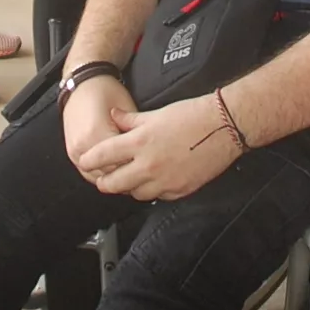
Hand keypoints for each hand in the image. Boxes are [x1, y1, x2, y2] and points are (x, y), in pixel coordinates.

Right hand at [62, 74, 137, 177]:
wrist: (82, 84)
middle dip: (127, 172)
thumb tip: (146, 153)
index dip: (139, 163)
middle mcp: (83, 145)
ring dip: (114, 176)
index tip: (150, 162)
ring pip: (99, 177)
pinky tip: (115, 168)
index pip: (123, 162)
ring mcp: (74, 151)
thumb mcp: (126, 108)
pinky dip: (102, 173)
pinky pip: (88, 173)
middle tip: (142, 168)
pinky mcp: (71, 153)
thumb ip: (135, 133)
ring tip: (129, 170)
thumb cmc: (106, 91)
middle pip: (110, 173)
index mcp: (97, 133)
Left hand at [79, 93, 241, 201]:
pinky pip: (157, 196)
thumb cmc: (192, 115)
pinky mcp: (179, 190)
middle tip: (104, 177)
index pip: (102, 156)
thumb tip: (113, 117)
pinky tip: (154, 180)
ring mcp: (164, 181)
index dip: (89, 160)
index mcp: (139, 142)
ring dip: (129, 187)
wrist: (223, 126)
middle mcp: (148, 165)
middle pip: (113, 184)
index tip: (86, 161)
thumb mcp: (156, 113)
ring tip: (131, 177)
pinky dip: (152, 190)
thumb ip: (130, 120)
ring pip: (134, 194)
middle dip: (105, 181)